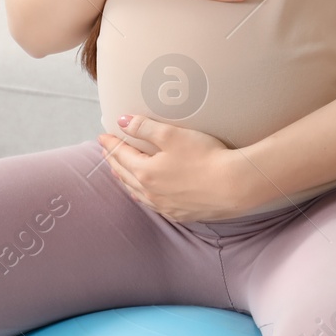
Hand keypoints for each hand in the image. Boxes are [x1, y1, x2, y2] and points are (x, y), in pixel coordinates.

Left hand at [98, 115, 260, 221]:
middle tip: (107, 152)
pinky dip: (142, 196)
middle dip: (114, 161)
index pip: (121, 154)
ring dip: (125, 180)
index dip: (111, 143)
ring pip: (136, 192)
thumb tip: (122, 122)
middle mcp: (150, 192)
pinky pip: (152, 204)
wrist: (233, 186)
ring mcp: (164, 205)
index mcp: (145, 172)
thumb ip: (144, 127)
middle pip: (125, 174)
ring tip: (118, 172)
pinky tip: (144, 195)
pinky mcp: (180, 213)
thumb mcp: (172, 135)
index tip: (103, 136)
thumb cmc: (204, 157)